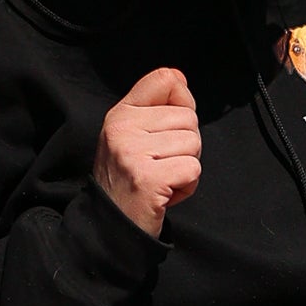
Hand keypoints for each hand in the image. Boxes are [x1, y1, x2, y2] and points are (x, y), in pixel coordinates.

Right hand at [95, 67, 201, 237]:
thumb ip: (155, 107)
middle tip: (160, 165)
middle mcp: (122, 128)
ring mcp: (132, 152)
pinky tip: (165, 194)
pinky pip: (192, 169)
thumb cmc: (130, 181)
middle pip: (188, 118)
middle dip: (185, 146)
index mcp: (121, 114)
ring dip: (185, 168)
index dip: (182, 102)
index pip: (166, 79)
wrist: (112, 226)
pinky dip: (186, 187)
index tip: (169, 129)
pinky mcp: (148, 178)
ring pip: (193, 144)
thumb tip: (180, 79)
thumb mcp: (133, 136)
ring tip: (161, 180)